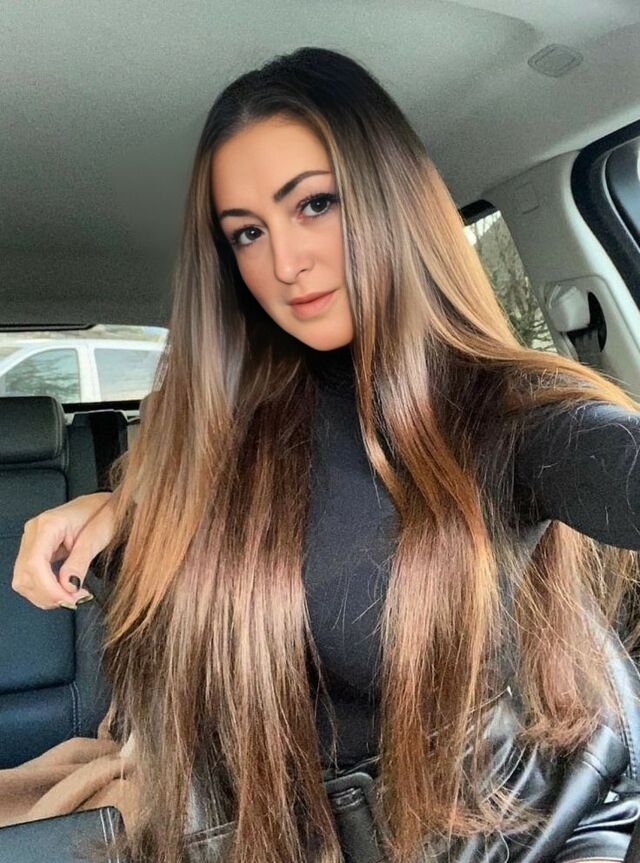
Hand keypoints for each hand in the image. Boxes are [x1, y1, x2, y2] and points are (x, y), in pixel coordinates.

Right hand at [11, 491, 116, 609]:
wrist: (105, 504)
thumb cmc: (104, 514)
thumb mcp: (97, 538)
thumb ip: (80, 562)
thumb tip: (68, 587)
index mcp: (48, 525)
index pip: (35, 564)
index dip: (49, 588)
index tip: (69, 599)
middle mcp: (34, 532)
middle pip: (25, 575)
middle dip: (48, 595)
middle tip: (75, 600)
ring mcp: (32, 541)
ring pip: (23, 580)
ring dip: (45, 595)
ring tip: (71, 596)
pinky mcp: (36, 550)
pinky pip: (30, 577)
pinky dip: (45, 590)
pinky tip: (63, 591)